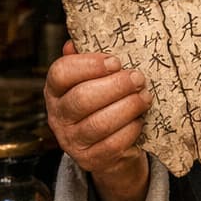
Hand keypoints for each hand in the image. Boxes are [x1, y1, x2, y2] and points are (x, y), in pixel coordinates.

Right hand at [44, 41, 151, 200]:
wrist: (110, 150)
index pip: (61, 73)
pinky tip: (140, 120)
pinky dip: (130, 130)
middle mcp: (58, 116)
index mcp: (55, 90)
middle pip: (82, 98)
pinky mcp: (90, 160)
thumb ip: (87, 62)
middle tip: (138, 78)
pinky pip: (112, 144)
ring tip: (145, 97)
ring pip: (99, 123)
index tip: (115, 61)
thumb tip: (76, 40)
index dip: (89, 65)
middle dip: (115, 86)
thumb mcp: (93, 81)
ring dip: (127, 108)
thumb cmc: (103, 104)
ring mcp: (72, 141)